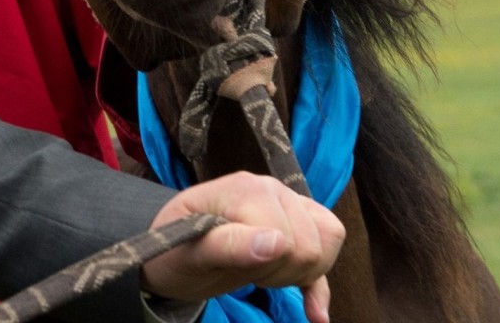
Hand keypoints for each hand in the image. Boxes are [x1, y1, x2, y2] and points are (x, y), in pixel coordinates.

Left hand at [138, 172, 343, 322]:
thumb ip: (229, 244)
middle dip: (281, 271)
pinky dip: (319, 288)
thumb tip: (278, 245)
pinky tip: (315, 315)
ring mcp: (286, 205)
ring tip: (261, 274)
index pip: (288, 238)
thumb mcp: (189, 251)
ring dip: (299, 272)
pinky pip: (327, 250)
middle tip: (243, 271)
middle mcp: (272, 189)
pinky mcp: (294, 226)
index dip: (265, 265)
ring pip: (329, 240)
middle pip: (312, 243)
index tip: (232, 265)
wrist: (170, 252)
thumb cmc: (174, 248)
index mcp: (246, 189)